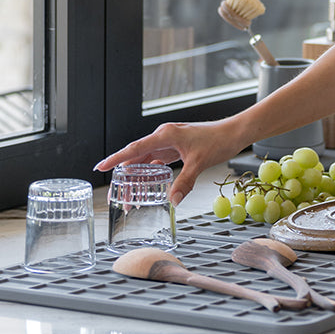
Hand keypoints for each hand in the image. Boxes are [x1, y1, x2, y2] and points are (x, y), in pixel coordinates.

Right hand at [94, 119, 245, 204]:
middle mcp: (165, 135)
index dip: (115, 159)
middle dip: (125, 174)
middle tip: (116, 193)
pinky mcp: (178, 146)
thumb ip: (184, 182)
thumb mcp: (199, 163)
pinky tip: (148, 182)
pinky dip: (151, 171)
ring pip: (147, 159)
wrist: (234, 132)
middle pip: (138, 156)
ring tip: (129, 192)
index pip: (134, 149)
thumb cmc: (218, 140)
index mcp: (165, 135)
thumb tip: (172, 201)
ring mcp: (171, 140)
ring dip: (138, 174)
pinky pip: (158, 159)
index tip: (100, 167)